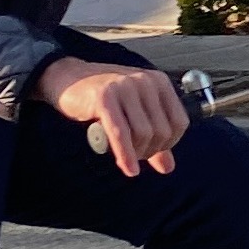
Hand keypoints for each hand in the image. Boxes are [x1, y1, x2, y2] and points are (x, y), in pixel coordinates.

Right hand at [36, 58, 189, 177]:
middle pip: (162, 131)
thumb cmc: (103, 98)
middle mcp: (145, 81)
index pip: (180, 123)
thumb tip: (168, 168)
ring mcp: (125, 87)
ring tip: (124, 156)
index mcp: (158, 82)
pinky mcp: (104, 97)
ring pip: (144, 134)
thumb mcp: (134, 115)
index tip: (152, 151)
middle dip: (149, 151)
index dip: (168, 144)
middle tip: (133, 155)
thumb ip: (153, 140)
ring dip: (135, 153)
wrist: (68, 79)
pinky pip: (120, 134)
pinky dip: (125, 154)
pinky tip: (127, 169)